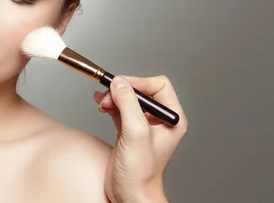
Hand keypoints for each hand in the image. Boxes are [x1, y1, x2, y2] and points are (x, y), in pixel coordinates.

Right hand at [93, 75, 187, 202]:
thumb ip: (128, 104)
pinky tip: (101, 105)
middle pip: (141, 90)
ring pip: (128, 98)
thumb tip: (119, 82)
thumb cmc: (141, 173)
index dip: (139, 82)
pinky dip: (110, 104)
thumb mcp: (136, 133)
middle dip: (122, 91)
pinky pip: (119, 109)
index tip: (121, 86)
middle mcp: (160, 120)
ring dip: (113, 97)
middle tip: (108, 96)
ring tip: (103, 102)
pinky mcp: (129, 131)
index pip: (158, 85)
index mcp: (172, 119)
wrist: (130, 195)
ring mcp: (144, 126)